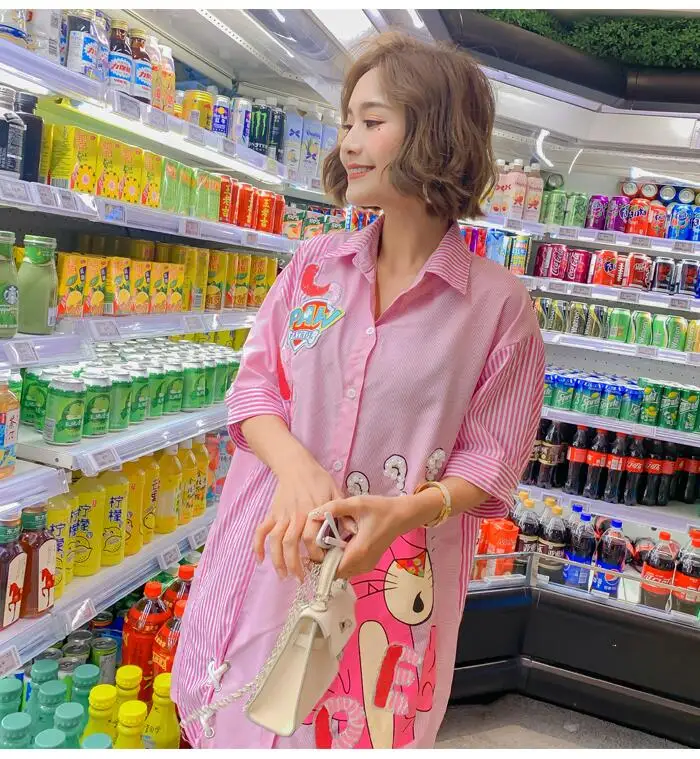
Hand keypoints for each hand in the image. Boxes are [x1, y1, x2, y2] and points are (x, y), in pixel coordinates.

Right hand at [254, 454, 340, 580]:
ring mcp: (282, 515)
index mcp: (312, 511)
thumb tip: (353, 533)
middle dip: (294, 564)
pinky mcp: (273, 514)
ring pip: (276, 540)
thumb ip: (343, 513)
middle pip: (291, 543)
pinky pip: (262, 530)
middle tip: (300, 579)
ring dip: (277, 560)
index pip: (311, 538)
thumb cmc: (319, 481)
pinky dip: (258, 545)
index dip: (315, 553)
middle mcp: (296, 515)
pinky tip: (260, 560)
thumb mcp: (336, 492)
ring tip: (283, 576)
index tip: (321, 563)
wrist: (297, 466)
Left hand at [310, 495, 415, 578]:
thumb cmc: (380, 509)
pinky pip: (349, 568)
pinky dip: (341, 560)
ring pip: (342, 572)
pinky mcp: (369, 564)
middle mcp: (362, 564)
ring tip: (329, 542)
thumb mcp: (357, 503)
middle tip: (319, 542)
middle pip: (335, 572)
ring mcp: (366, 566)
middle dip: (324, 560)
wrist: (402, 515)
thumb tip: (313, 513)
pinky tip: (340, 544)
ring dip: (333, 561)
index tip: (313, 546)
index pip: (331, 569)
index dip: (319, 560)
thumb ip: (334, 507)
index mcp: (358, 552)